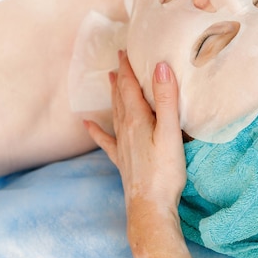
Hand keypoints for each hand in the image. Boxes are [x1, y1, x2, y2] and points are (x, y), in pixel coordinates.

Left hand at [86, 51, 186, 210]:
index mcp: (137, 119)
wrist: (150, 207)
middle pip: (120, 96)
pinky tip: (87, 125)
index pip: (129, 86)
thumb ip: (165, 99)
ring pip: (115, 112)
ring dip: (113, 94)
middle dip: (120, 76)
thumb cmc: (164, 172)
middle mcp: (125, 128)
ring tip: (109, 78)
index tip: (125, 50)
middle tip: (119, 59)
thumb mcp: (170, 132)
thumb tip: (160, 66)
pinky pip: (105, 140)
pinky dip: (96, 130)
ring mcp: (122, 145)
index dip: (127, 67)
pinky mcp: (122, 159)